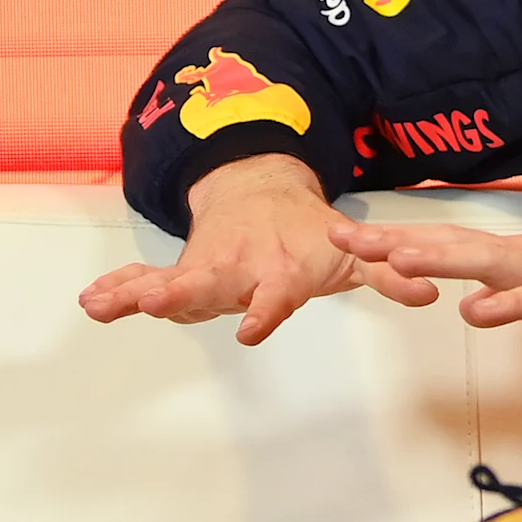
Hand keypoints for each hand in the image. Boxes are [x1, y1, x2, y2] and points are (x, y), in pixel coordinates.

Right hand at [76, 154, 439, 344]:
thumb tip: (431, 292)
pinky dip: (117, 290)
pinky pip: (142, 282)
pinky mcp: (179, 273)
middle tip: (152, 303)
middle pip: (206, 286)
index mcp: (277, 270)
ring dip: (132, 292)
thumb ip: (388, 276)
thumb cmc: (309, 235)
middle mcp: (234, 270)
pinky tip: (89, 301)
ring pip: (165, 282)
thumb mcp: (351, 254)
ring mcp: (203, 270)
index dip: (263, 310)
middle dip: (178, 296)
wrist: (262, 192)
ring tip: (99, 304)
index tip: (250, 330)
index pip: (273, 295)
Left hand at [329, 214, 521, 339]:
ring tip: (393, 259)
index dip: (394, 239)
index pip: (443, 241)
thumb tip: (473, 301)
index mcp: (512, 256)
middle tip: (340, 235)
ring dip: (438, 259)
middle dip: (393, 241)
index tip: (345, 235)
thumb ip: (513, 291)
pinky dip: (506, 306)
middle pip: (448, 243)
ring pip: (485, 263)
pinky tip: (475, 314)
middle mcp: (521, 256)